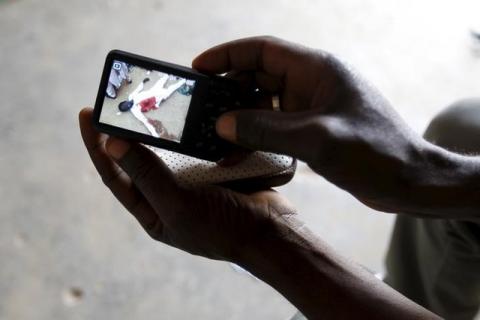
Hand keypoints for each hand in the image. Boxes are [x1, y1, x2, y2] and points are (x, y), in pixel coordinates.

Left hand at [79, 108, 297, 261]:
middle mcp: (167, 195)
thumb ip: (147, 175)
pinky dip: (184, 129)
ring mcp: (189, 180)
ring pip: (165, 148)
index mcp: (152, 210)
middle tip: (115, 100)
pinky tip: (182, 111)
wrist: (271, 231)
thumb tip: (112, 144)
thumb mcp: (178, 204)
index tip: (88, 114)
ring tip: (145, 100)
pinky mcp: (212, 167)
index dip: (97, 147)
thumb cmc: (222, 228)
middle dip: (124, 130)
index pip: (114, 175)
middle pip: (137, 158)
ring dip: (154, 126)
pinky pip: (191, 145)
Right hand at [193, 36, 438, 214]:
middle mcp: (312, 83)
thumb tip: (223, 124)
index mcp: (316, 69)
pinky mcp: (313, 129)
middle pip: (259, 76)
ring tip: (216, 137)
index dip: (227, 56)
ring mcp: (312, 106)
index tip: (198, 67)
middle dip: (229, 91)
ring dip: (241, 118)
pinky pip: (276, 125)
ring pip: (265, 103)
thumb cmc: (374, 153)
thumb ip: (266, 129)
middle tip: (202, 110)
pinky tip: (240, 151)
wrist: (410, 180)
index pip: (262, 50)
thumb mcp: (317, 139)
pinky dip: (257, 135)